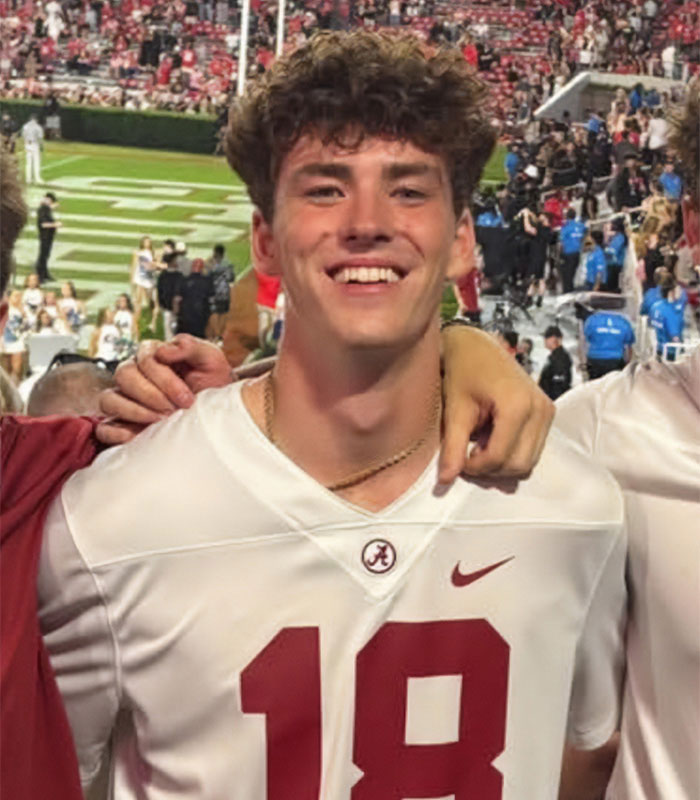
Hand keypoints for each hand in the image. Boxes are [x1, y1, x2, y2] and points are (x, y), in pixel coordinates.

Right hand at [96, 335, 232, 444]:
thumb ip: (190, 346)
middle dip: (151, 395)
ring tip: (159, 422)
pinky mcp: (122, 424)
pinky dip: (115, 433)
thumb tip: (164, 350)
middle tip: (173, 410)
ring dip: (134, 411)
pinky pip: (104, 429)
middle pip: (124, 376)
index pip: (145, 359)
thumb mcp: (211, 359)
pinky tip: (136, 436)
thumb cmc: (212, 381)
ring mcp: (125, 399)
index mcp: (152, 354)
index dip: (165, 380)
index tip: (187, 398)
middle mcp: (134, 374)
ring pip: (109, 399)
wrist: (217, 411)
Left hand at [439, 326, 553, 482]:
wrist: (477, 344)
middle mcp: (539, 409)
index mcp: (517, 405)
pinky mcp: (547, 412)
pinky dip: (512, 452)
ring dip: (502, 462)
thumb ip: (453, 446)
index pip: (500, 458)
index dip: (476, 468)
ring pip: (529, 461)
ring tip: (479, 444)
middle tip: (467, 456)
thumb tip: (446, 481)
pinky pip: (533, 448)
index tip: (459, 462)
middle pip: (519, 465)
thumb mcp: (455, 409)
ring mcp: (547, 410)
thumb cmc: (463, 370)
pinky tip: (491, 437)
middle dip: (491, 469)